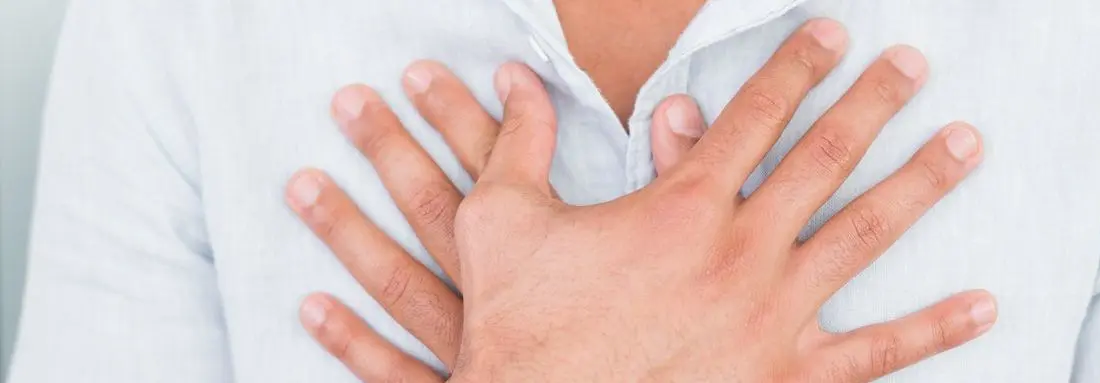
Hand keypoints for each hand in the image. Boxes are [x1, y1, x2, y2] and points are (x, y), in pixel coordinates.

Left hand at [286, 60, 706, 378]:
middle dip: (392, 150)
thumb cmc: (654, 342)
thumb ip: (682, 182)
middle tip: (353, 103)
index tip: (465, 74)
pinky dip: (353, 341)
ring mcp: (473, 352)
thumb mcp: (677, 251)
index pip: (509, 169)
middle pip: (436, 211)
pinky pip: (395, 371)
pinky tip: (313, 307)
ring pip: (398, 281)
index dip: (489, 117)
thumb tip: (680, 112)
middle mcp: (501, 299)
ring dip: (348, 231)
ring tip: (303, 183)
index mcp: (552, 258)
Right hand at [293, 18, 995, 382]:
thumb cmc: (523, 334)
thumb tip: (517, 83)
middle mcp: (743, 251)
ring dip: (920, 185)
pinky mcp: (789, 378)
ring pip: (864, 235)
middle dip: (872, 103)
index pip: (753, 114)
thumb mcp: (500, 224)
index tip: (831, 33)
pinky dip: (933, 329)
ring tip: (966, 144)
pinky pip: (876, 352)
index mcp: (683, 207)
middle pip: (824, 157)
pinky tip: (982, 306)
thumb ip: (517, 145)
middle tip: (911, 65)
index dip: (796, 66)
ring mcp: (775, 316)